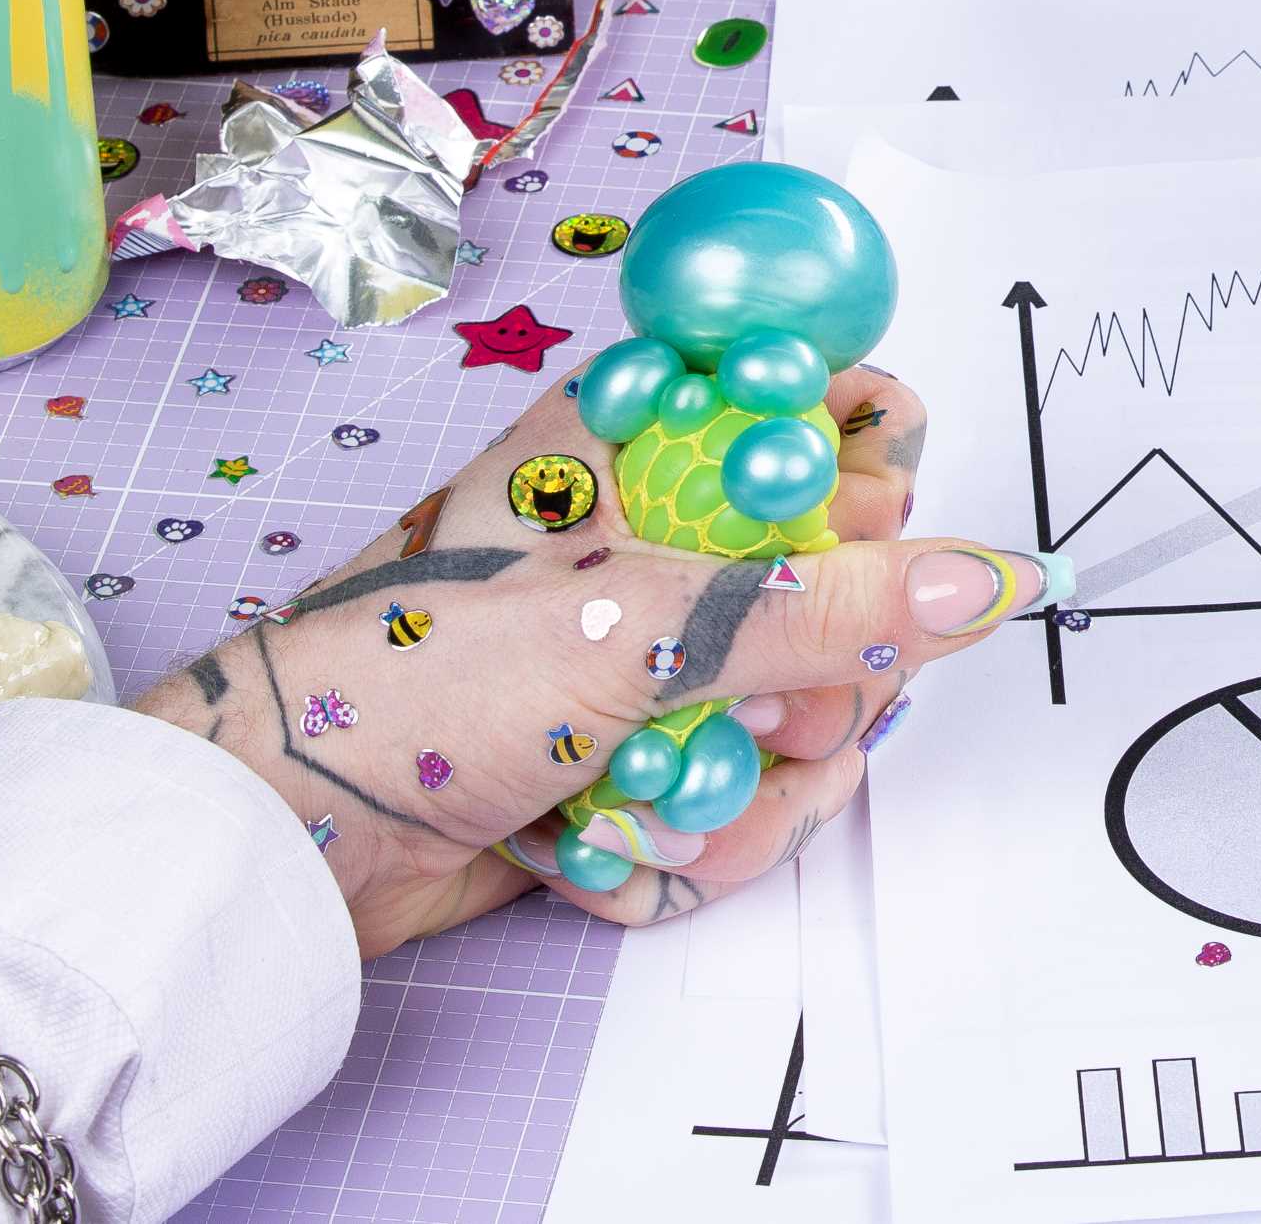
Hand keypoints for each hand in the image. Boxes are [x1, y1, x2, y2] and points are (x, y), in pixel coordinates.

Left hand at [131, 365, 1054, 952]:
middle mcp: (662, 537)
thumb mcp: (638, 631)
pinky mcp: (641, 758)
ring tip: (654, 803)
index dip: (872, 494)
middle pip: (848, 592)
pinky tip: (617, 845)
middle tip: (757, 721)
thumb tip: (981, 583)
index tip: (859, 557)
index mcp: (649, 442)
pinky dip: (692, 837)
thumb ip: (823, 610)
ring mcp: (653, 655)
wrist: (280, 840)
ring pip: (804, 716)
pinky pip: (741, 799)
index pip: (834, 416)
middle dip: (815, 691)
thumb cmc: (415, 683)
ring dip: (746, 789)